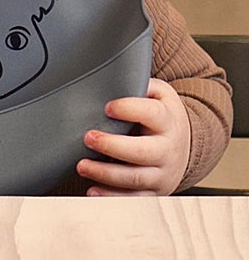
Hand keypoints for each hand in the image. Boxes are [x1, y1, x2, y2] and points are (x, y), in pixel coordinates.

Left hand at [76, 78, 190, 195]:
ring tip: (82, 165)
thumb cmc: (161, 114)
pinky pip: (133, 200)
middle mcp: (166, 150)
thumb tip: (112, 68)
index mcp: (167, 121)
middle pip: (142, 152)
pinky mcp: (153, 192)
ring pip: (134, 178)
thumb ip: (138, 82)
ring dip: (105, 174)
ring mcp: (161, 173)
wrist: (184, 144)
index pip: (151, 114)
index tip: (107, 107)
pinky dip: (111, 198)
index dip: (129, 109)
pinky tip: (92, 192)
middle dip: (113, 146)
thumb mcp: (158, 93)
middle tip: (88, 137)